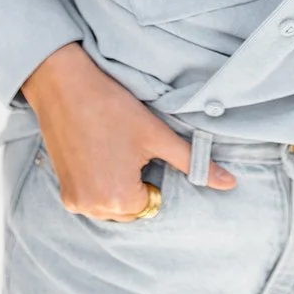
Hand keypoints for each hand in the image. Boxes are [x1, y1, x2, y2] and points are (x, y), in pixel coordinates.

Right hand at [18, 42, 235, 218]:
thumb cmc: (112, 107)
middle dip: (133, 185)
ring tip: (108, 149)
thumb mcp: (156, 135)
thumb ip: (193, 163)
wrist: (63, 84)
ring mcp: (75, 201)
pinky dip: (96, 183)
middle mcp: (95, 208)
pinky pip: (91, 199)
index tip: (136, 149)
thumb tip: (230, 184)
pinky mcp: (63, 191)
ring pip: (111, 205)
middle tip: (122, 148)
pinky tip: (94, 153)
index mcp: (121, 199)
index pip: (152, 203)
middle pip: (131, 209)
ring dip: (115, 186)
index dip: (150, 175)